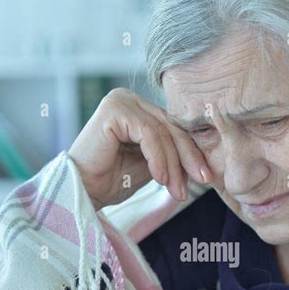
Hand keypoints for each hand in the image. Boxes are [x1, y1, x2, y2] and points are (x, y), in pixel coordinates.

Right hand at [68, 87, 212, 209]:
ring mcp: (121, 100)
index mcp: (138, 108)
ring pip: (162, 132)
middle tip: (202, 181)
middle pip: (171, 127)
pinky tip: (161, 179)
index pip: (174, 128)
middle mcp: (129, 98)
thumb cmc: (113, 180)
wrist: (83, 191)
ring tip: (177, 190)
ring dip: (174, 164)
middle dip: (188, 158)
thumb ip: (172, 154)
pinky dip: (158, 158)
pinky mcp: (114, 109)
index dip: (192, 153)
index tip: (205, 178)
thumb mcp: (152, 165)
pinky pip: (149, 133)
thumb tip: (205, 158)